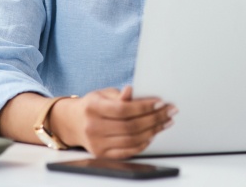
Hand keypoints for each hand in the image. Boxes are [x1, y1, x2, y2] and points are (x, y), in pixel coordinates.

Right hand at [59, 86, 176, 158]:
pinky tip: (152, 134)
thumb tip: (131, 90)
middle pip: (130, 126)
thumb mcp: (104, 94)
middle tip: (170, 112)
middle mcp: (93, 127)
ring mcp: (97, 144)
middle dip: (154, 118)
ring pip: (131, 140)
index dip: (144, 106)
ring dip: (153, 131)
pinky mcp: (102, 155)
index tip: (161, 102)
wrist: (75, 122)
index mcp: (93, 108)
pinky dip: (143, 143)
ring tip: (165, 122)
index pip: (123, 109)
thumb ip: (119, 95)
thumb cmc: (94, 105)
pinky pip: (128, 151)